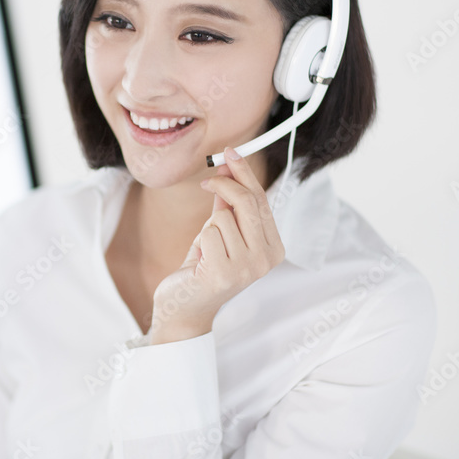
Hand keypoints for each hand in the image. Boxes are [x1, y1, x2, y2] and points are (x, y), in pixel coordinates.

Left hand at [149, 147, 285, 344]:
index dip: (244, 173)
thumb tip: (228, 167)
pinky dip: (200, 242)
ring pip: (224, 218)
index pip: (261, 201)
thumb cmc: (203, 267)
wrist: (185, 306)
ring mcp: (248, 268)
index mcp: (274, 248)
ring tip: (206, 250)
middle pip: (248, 203)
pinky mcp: (226, 273)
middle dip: (226, 182)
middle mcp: (267, 260)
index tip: (230, 151)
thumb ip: (228, 204)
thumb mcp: (219, 231)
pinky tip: (200, 262)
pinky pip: (209, 233)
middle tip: (206, 179)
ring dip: (208, 228)